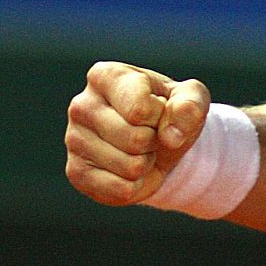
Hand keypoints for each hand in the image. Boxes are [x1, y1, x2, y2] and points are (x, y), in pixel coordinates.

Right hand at [65, 61, 210, 204]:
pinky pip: (119, 189)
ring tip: (140, 149)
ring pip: (129, 167)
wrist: (160, 142)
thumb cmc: (172, 112)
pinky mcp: (75, 171)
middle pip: (135, 139)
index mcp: (106, 76)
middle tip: (150, 134)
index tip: (159, 109)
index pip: (140, 109)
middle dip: (154, 141)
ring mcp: (73, 139)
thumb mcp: (192, 99)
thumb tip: (171, 136)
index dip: (162, 116)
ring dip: (146, 163)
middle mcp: (82, 104)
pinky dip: (135, 185)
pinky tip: (128, 169)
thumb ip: (190, 105)